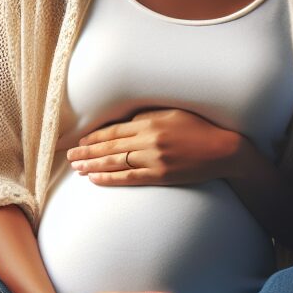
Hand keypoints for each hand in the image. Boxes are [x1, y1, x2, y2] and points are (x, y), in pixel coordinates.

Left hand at [67, 109, 241, 185]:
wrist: (223, 150)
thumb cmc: (200, 129)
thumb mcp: (174, 113)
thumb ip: (149, 116)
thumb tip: (126, 121)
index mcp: (151, 122)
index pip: (114, 130)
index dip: (94, 136)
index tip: (80, 140)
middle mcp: (149, 139)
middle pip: (109, 146)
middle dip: (86, 151)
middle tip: (69, 155)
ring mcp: (154, 158)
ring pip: (115, 162)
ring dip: (93, 165)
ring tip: (77, 168)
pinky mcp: (160, 175)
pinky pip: (128, 178)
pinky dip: (109, 178)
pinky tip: (96, 179)